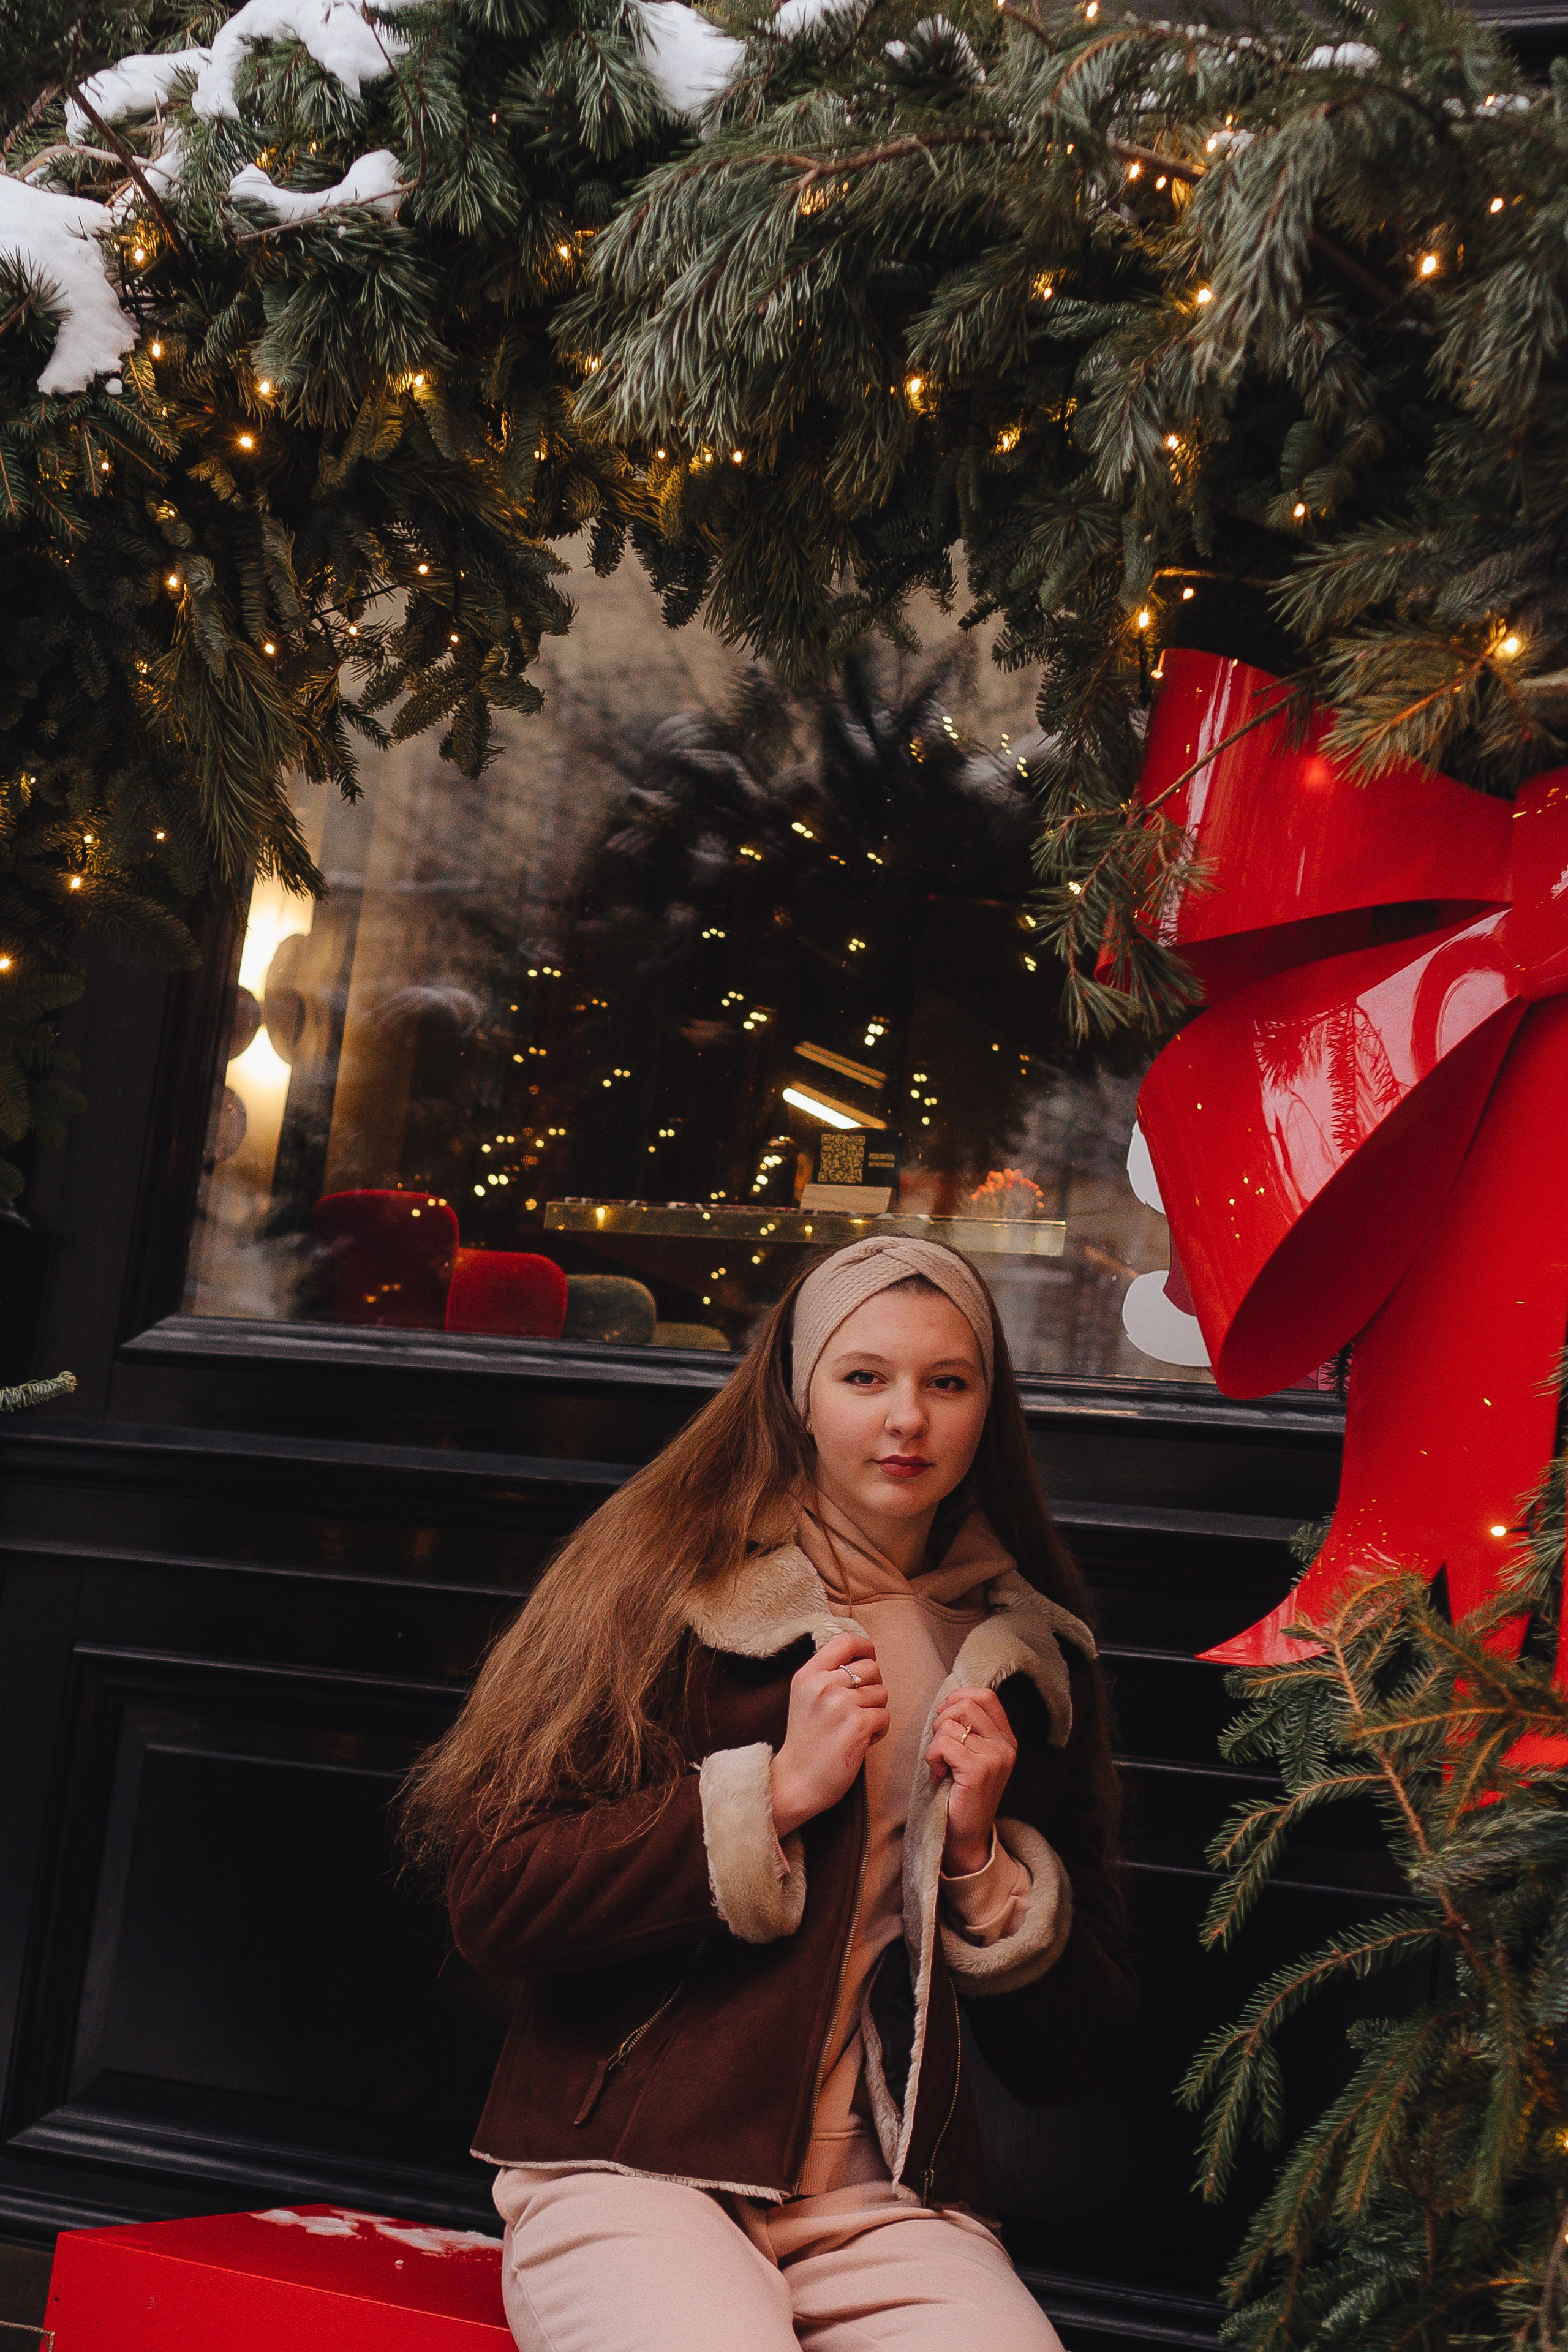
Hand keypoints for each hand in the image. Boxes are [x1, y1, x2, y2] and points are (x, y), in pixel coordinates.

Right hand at [770, 1633, 887, 1835]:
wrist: (795, 1781)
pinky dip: (878, 1730)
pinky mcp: (857, 1725)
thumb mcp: (805, 1697)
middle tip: (858, 1708)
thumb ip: (827, 1675)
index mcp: (808, 1674)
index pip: (846, 1641)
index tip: (868, 1658)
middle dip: (872, 1687)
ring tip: (855, 1729)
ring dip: (875, 1712)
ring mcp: (840, 1704)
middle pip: (871, 1667)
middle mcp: (823, 1684)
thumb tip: (864, 1658)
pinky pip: (885, 1716)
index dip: (865, 1647)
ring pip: (881, 1693)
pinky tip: (861, 1742)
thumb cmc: (805, 1741)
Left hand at [926, 1686, 1016, 1876]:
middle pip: (965, 1705)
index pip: (986, 1696)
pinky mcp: (979, 1771)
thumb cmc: (961, 1794)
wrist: (966, 1836)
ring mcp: (995, 1757)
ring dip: (935, 1745)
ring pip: (950, 1725)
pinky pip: (943, 1745)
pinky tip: (939, 1776)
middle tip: (940, 1749)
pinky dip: (932, 1758)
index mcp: (1006, 1739)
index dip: (958, 1698)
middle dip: (942, 1722)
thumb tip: (948, 1703)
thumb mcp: (971, 1755)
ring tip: (942, 1767)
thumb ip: (969, 1729)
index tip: (943, 1716)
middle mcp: (1005, 1746)